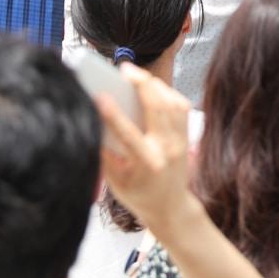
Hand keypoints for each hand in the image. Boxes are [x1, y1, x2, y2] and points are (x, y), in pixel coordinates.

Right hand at [97, 64, 195, 232]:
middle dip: (140, 83)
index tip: (99, 95)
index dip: (112, 113)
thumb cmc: (138, 194)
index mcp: (146, 164)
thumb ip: (103, 152)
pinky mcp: (186, 135)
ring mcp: (180, 141)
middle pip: (156, 108)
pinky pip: (179, 105)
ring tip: (134, 74)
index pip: (128, 134)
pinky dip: (166, 91)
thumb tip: (92, 118)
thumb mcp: (114, 180)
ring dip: (152, 84)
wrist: (170, 208)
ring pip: (170, 102)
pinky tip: (151, 86)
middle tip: (123, 69)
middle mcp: (166, 149)